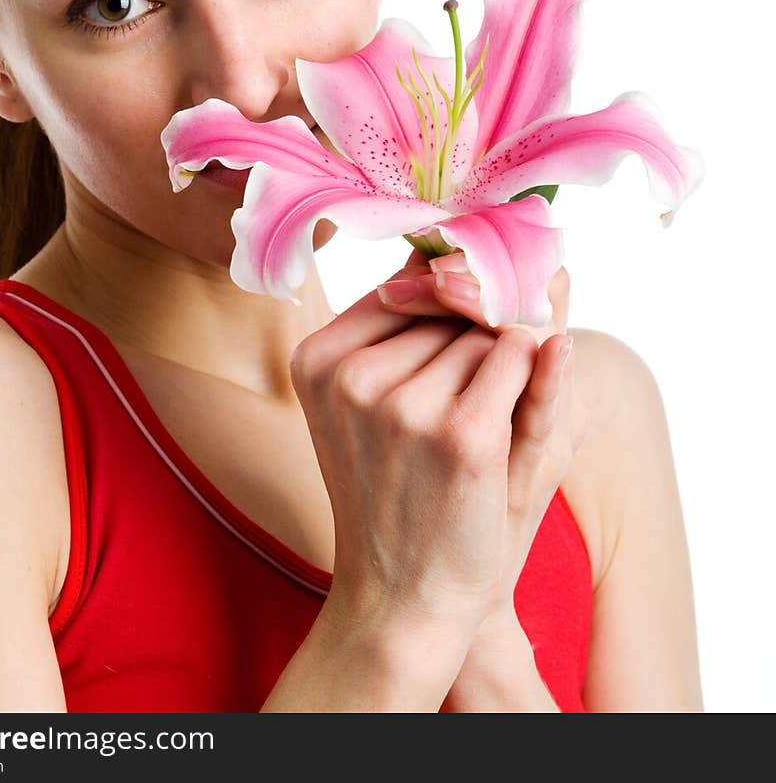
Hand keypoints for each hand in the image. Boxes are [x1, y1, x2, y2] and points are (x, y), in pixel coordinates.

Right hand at [378, 252, 587, 704]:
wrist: (401, 600)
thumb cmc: (394, 492)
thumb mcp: (373, 402)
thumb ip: (409, 320)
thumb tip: (458, 246)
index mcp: (317, 359)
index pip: (400, 284)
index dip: (442, 304)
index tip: (454, 341)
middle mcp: (351, 375)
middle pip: (446, 304)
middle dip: (471, 336)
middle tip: (457, 404)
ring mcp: (406, 405)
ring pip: (486, 331)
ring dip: (499, 366)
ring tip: (468, 432)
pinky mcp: (464, 435)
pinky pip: (520, 357)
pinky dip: (531, 380)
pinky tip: (504, 429)